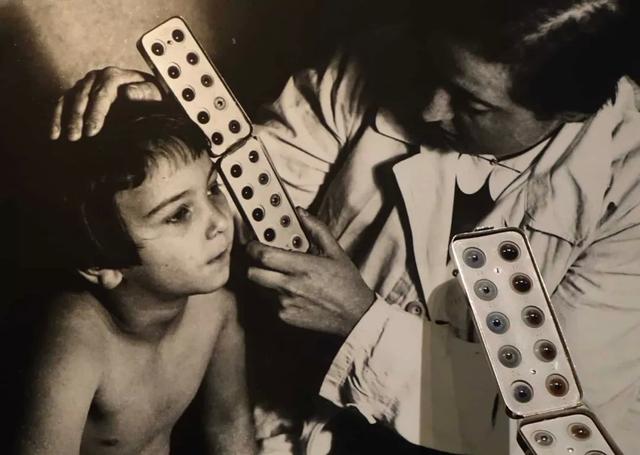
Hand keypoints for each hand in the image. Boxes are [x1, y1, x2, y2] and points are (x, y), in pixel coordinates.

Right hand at [50, 67, 162, 140]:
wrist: (147, 94)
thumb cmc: (152, 96)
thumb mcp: (154, 93)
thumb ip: (143, 92)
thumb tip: (127, 93)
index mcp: (114, 76)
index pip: (102, 93)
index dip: (95, 112)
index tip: (92, 131)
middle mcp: (96, 77)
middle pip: (83, 96)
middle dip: (77, 117)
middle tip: (76, 137)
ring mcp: (85, 84)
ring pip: (70, 98)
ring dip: (65, 118)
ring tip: (66, 137)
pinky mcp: (78, 92)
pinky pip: (63, 103)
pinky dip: (57, 118)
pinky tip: (55, 134)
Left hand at [246, 208, 375, 336]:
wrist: (355, 315)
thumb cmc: (346, 283)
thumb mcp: (335, 252)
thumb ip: (316, 229)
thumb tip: (301, 213)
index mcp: (303, 267)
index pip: (263, 255)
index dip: (253, 247)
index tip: (254, 243)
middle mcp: (291, 286)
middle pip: (253, 273)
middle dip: (254, 264)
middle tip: (262, 259)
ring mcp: (286, 303)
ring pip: (258, 287)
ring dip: (263, 279)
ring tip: (278, 275)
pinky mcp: (285, 317)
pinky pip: (268, 302)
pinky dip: (273, 295)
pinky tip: (289, 291)